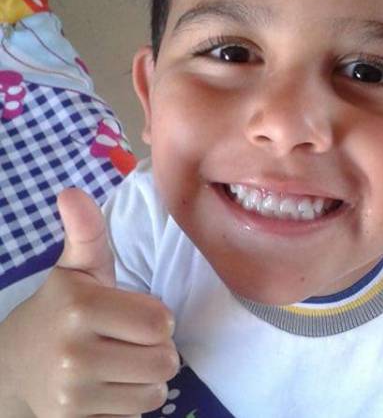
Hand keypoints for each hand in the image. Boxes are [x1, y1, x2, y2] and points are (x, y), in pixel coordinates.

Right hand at [0, 188, 178, 417]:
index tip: (136, 315)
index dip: (157, 319)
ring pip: (154, 392)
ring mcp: (72, 394)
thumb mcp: (75, 269)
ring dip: (147, 378)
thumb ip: (85, 232)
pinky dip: (130, 402)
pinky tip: (108, 388)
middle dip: (156, 349)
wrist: (12, 367)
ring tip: (121, 363)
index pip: (161, 322)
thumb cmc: (59, 310)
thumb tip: (71, 191)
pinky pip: (135, 414)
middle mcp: (74, 352)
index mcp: (81, 306)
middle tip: (131, 341)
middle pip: (164, 360)